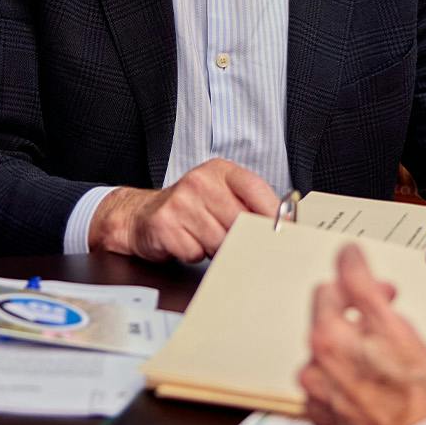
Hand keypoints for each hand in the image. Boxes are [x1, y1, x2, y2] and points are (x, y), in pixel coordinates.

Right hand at [88, 158, 278, 261]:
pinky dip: (195, 254)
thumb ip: (249, 204)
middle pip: (239, 220)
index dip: (273, 213)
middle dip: (242, 237)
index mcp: (219, 170)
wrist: (140, 215)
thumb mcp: (220, 195)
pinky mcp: (165, 224)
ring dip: (216, 248)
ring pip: (219, 239)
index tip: (285, 231)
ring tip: (205, 237)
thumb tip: (285, 223)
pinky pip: (196, 252)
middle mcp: (199, 181)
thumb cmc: (189, 208)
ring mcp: (180, 202)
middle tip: (236, 241)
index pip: (255, 188)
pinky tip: (188, 242)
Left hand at [299, 245, 425, 424]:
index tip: (367, 278)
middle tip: (386, 324)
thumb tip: (353, 267)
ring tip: (383, 367)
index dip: (359, 281)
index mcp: (330, 340)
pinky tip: (373, 394)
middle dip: (355, 319)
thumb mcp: (403, 330)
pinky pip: (330, 399)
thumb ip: (368, 292)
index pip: (331, 288)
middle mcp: (316, 371)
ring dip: (349, 358)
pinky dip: (347, 392)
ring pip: (328, 363)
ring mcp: (318, 403)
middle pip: (327, 325)